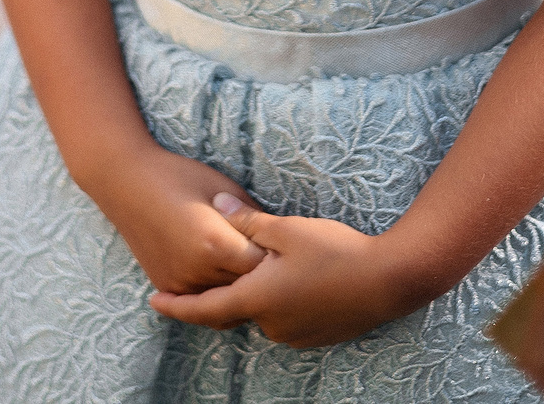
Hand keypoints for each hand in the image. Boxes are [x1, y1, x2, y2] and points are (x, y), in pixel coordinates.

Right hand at [81, 145, 269, 294]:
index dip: (277, 256)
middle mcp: (198, 271)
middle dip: (263, 277)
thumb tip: (277, 240)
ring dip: (241, 290)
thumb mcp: (223, 187)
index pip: (264, 266)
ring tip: (250, 269)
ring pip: (225, 303)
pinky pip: (202, 302)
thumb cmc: (178, 176)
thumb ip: (252, 219)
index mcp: (216, 244)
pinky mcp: (167, 286)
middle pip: (247, 289)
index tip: (284, 246)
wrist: (126, 182)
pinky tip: (225, 274)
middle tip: (273, 261)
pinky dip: (217, 293)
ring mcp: (180, 283)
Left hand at [149, 196, 428, 347]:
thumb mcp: (286, 229)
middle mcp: (271, 325)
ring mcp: (295, 335)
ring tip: (284, 260)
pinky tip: (302, 275)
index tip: (152, 300)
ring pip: (264, 309)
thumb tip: (216, 208)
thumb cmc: (336, 251)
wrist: (390, 280)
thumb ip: (247, 222)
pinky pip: (287, 316)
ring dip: (262, 289)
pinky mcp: (316, 335)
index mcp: (256, 299)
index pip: (204, 308)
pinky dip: (283, 299)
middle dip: (233, 284)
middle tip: (237, 258)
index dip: (176, 306)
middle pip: (238, 304)